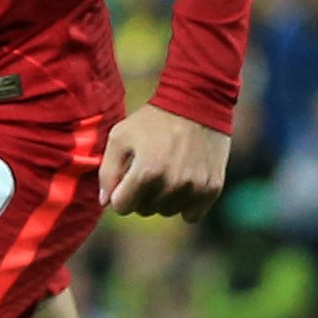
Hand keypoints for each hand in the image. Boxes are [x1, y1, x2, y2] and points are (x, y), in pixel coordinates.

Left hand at [100, 105, 231, 222]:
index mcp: (145, 173)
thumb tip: (106, 202)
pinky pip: (191, 216)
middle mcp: (171, 184)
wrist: (198, 102)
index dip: (120, 193)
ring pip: (167, 212)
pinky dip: (185, 204)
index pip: (121, 207)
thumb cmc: (153, 119)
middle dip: (140, 194)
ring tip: (166, 171)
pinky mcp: (212, 189)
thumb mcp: (120, 136)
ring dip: (162, 198)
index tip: (127, 177)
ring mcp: (194, 188)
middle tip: (148, 168)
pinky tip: (183, 182)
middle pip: (144, 210)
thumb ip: (107, 171)